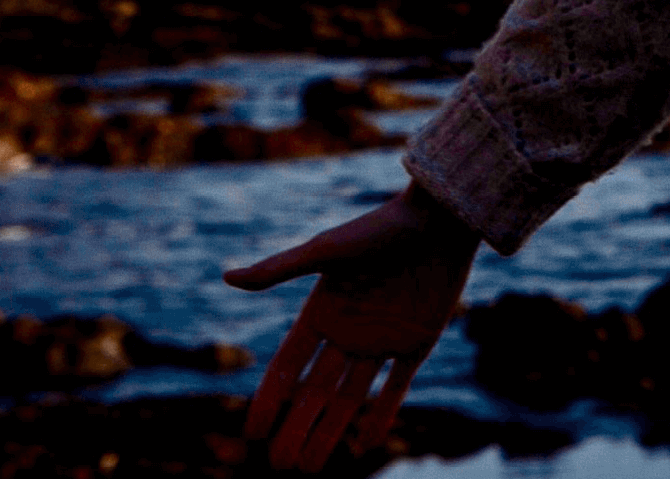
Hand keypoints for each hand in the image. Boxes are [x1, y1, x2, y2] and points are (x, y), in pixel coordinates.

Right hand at [223, 183, 480, 468]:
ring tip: (309, 469)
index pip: (289, 366)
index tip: (252, 433)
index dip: (270, 399)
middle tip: (281, 466)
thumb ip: (280, 269)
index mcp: (322, 312)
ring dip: (330, 432)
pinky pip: (395, 387)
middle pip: (315, 391)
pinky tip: (365, 444)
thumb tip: (226, 278)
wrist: (443, 216)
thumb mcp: (328, 250)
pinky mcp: (417, 342)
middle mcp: (349, 332)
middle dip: (297, 429)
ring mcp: (383, 339)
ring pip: (350, 397)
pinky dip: (381, 415)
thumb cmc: (383, 226)